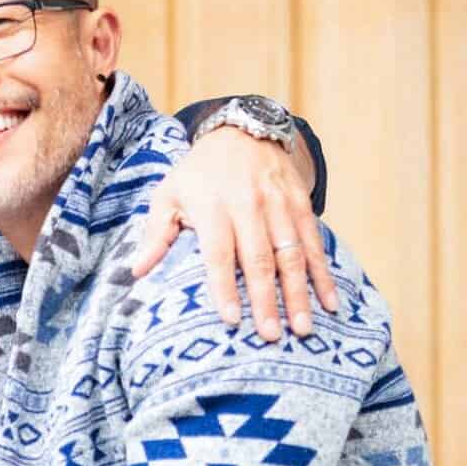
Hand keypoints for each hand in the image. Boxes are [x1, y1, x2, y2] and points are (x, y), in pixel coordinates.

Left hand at [134, 127, 337, 337]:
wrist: (243, 129)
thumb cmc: (199, 172)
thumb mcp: (169, 193)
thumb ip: (156, 233)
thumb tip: (136, 271)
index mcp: (213, 206)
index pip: (219, 252)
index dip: (225, 285)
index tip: (231, 319)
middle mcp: (248, 205)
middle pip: (259, 258)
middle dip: (266, 299)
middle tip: (272, 336)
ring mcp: (278, 204)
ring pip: (291, 254)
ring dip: (299, 293)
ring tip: (303, 328)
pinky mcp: (300, 203)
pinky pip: (314, 243)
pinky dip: (324, 274)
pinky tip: (330, 302)